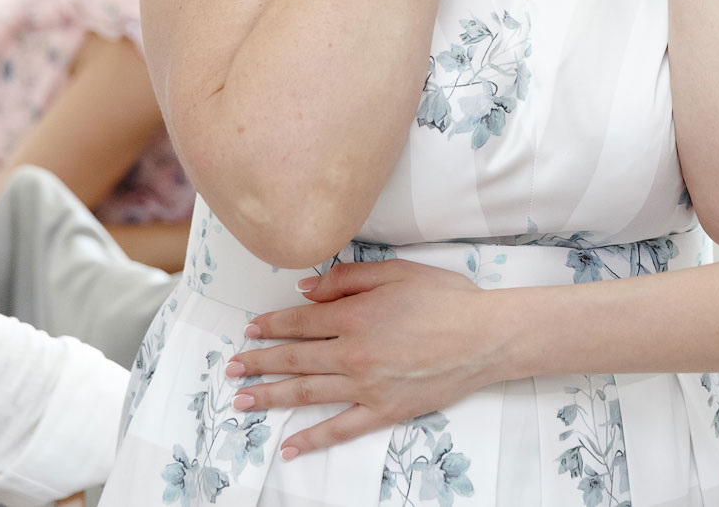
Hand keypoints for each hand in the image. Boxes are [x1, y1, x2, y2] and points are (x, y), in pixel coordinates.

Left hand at [223, 261, 508, 458]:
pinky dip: (312, 439)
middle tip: (232, 369)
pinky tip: (290, 446)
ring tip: (243, 400)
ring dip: (271, 396)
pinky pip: (340, 429)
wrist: (486, 337)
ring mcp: (366, 386)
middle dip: (259, 363)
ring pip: (307, 393)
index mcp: (355, 316)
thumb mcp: (397, 272)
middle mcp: (353, 354)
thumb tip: (307, 290)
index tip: (250, 329)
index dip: (271, 325)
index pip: (300, 322)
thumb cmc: (447, 299)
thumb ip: (348, 278)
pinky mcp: (384, 411)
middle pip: (295, 358)